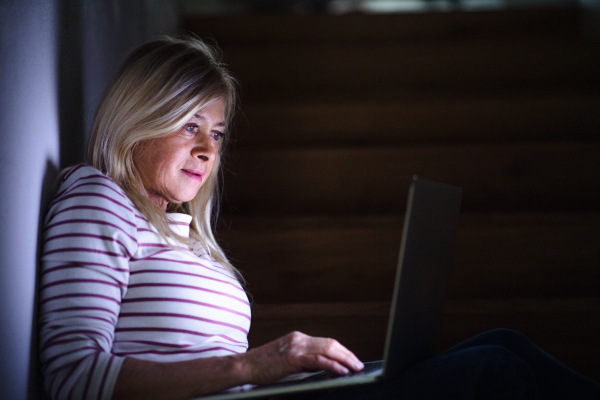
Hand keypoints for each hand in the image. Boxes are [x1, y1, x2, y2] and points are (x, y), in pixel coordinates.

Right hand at [239, 331, 363, 385]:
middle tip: (358, 364)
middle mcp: (298, 339)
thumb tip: (322, 368)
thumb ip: (302, 361)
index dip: (341, 350)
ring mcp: (295, 346)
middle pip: (330, 343)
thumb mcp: (286, 361)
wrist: (244, 367)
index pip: (325, 342)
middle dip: (347, 354)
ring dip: (345, 359)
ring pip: (328, 349)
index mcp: (297, 338)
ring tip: (355, 368)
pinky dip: (333, 365)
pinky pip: (318, 360)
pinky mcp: (292, 358)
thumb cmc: (262, 368)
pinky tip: (342, 370)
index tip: (352, 359)